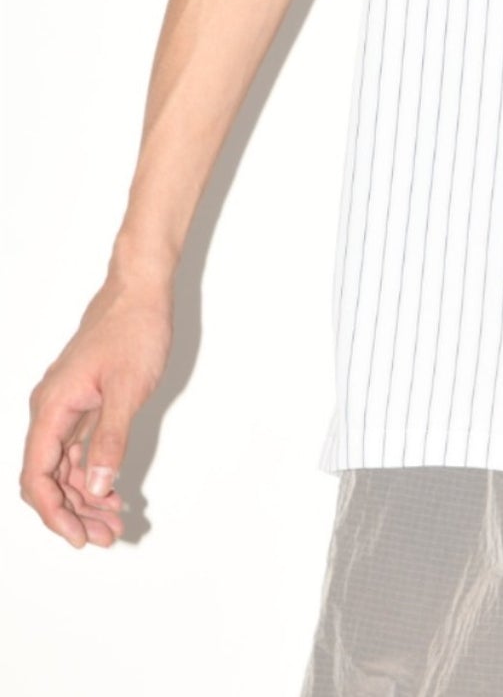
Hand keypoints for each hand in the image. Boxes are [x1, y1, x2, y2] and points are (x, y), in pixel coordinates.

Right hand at [20, 274, 172, 547]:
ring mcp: (66, 406)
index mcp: (51, 408)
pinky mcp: (84, 402)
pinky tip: (113, 492)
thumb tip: (98, 487)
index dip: (55, 513)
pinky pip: (78, 448)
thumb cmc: (134, 329)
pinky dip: (93, 472)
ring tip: (114, 522)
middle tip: (106, 537)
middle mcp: (51, 410)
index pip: (37, 476)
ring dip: (85, 496)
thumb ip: (111, 439)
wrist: (141, 288)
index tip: (79, 537)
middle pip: (48, 477)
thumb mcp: (129, 388)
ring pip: (64, 466)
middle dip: (74, 512)